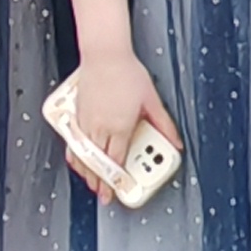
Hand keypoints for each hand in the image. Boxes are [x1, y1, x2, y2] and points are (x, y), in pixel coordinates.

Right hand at [60, 48, 177, 200]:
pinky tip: (77, 161)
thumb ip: (164, 124)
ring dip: (87, 172)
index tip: (117, 191)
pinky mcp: (76, 116)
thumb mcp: (151, 99)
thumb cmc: (127, 73)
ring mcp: (86, 122)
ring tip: (91, 183)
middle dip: (101, 182)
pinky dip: (75, 156)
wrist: (104, 55)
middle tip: (104, 195)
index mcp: (119, 126)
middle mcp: (100, 127)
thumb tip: (176, 142)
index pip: (117, 162)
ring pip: (84, 156)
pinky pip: (74, 143)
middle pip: (98, 163)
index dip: (116, 180)